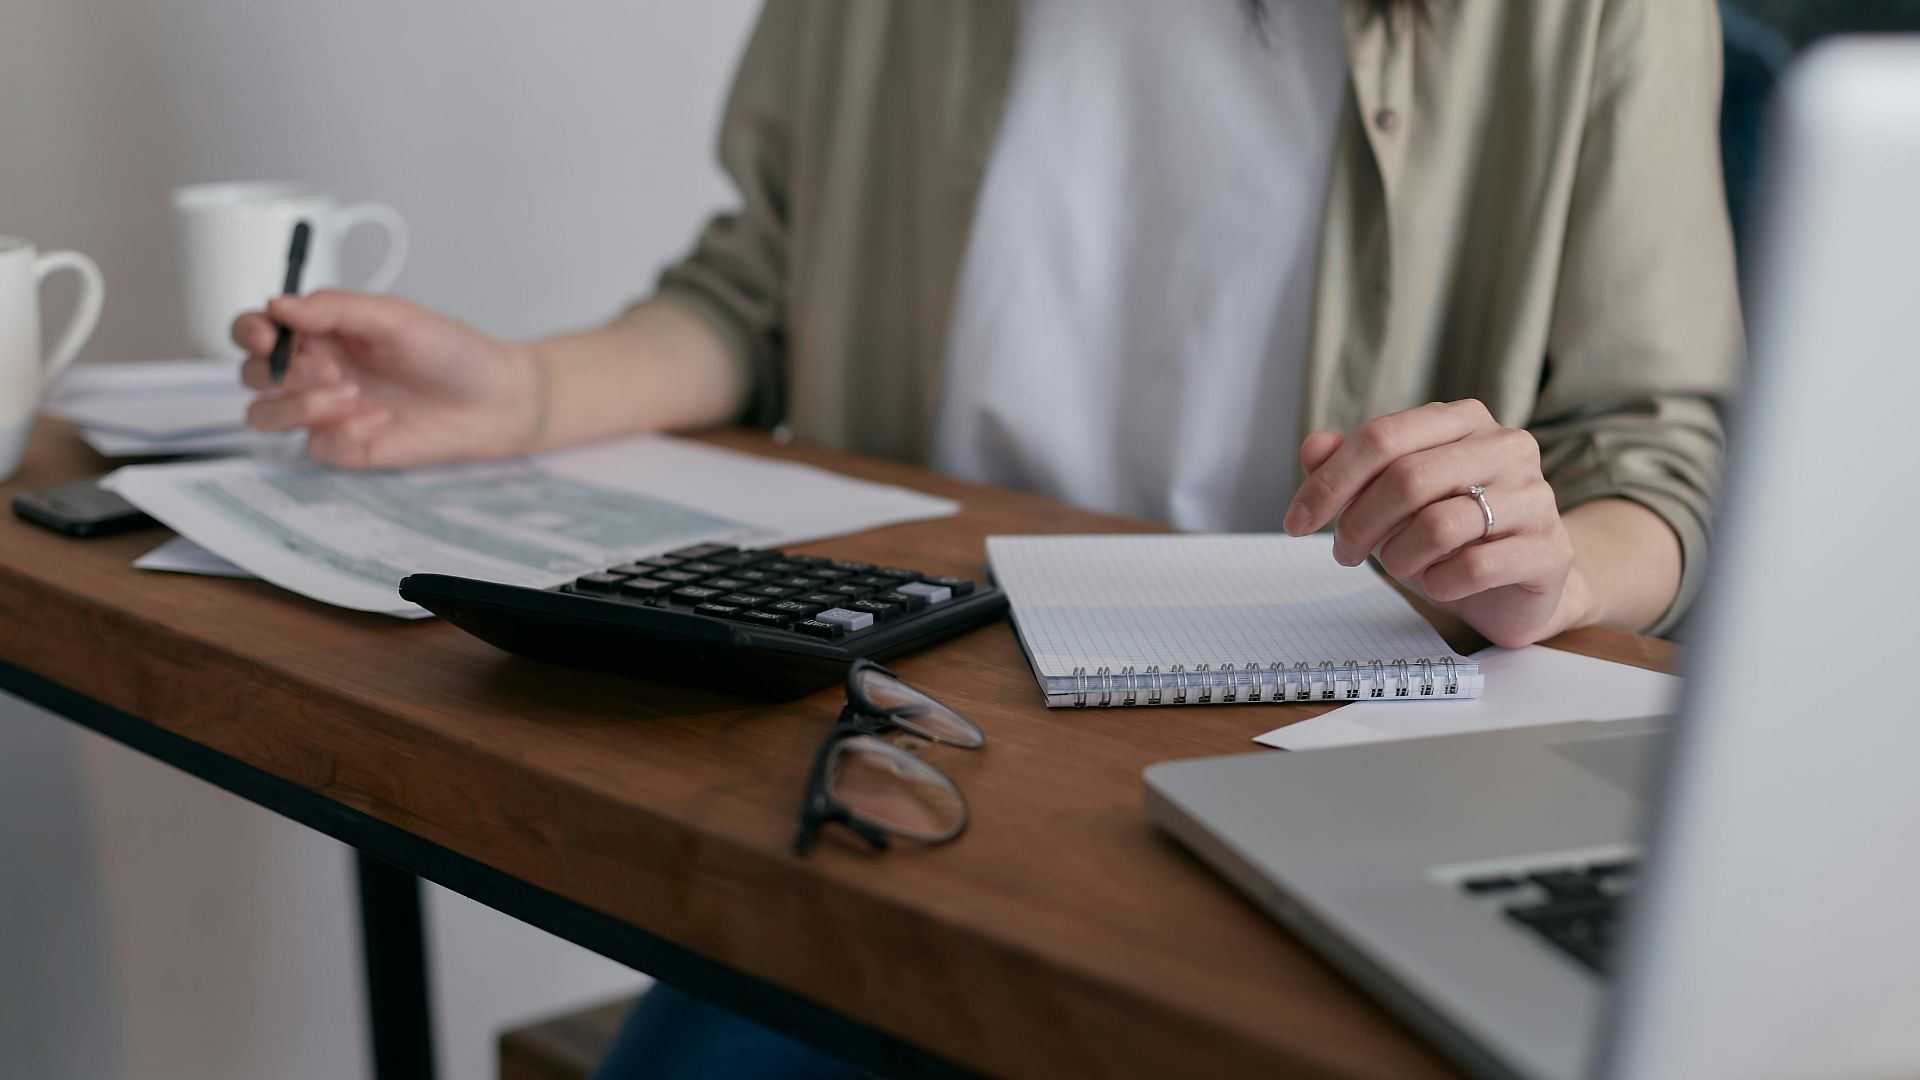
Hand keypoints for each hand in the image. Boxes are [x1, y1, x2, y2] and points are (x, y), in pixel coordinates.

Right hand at [234, 289, 541, 467]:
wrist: (495, 400)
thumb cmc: (451, 352)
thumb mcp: (394, 317)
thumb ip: (335, 308)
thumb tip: (278, 304)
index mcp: (321, 331)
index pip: (256, 330)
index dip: (249, 332)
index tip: (267, 335)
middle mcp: (315, 371)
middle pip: (251, 374)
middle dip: (281, 372)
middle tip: (333, 368)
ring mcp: (326, 412)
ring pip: (265, 415)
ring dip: (297, 405)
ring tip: (351, 393)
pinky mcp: (346, 447)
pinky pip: (316, 447)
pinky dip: (344, 432)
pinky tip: (382, 420)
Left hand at [1282, 399, 1588, 647]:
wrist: (1520, 585)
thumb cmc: (1449, 535)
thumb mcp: (1392, 500)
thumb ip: (1353, 468)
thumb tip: (1313, 447)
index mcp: (1463, 421)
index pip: (1382, 438)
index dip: (1329, 482)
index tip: (1295, 521)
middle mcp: (1506, 446)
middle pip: (1406, 479)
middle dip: (1358, 524)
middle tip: (1344, 553)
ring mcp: (1534, 496)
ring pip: (1438, 525)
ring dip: (1398, 557)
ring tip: (1398, 567)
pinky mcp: (1549, 549)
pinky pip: (1474, 566)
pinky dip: (1439, 583)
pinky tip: (1438, 584)